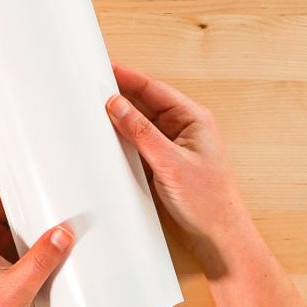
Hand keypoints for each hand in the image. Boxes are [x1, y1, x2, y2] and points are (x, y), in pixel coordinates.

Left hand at [0, 162, 73, 306]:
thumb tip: (64, 231)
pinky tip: (53, 236)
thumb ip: (42, 259)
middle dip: (22, 190)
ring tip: (56, 202)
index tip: (15, 150)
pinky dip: (32, 236)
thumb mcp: (17, 289)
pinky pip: (16, 242)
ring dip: (30, 215)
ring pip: (9, 223)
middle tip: (48, 175)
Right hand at [105, 63, 254, 273]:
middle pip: (144, 103)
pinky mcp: (161, 163)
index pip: (154, 89)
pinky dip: (121, 140)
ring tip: (91, 110)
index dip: (127, 77)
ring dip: (118, 119)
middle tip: (90, 88)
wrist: (217, 237)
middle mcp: (182, 128)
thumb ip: (142, 133)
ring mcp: (171, 146)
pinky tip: (105, 138)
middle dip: (119, 95)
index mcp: (193, 118)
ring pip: (138, 124)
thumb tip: (116, 105)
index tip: (104, 68)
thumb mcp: (171, 163)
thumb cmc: (208, 201)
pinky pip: (137, 144)